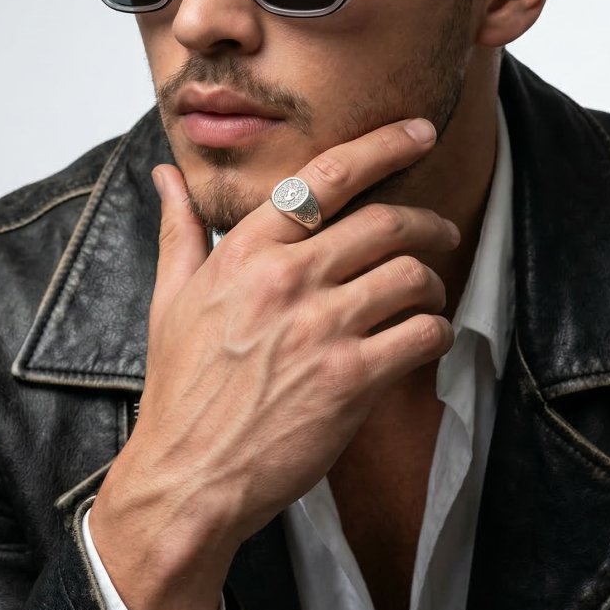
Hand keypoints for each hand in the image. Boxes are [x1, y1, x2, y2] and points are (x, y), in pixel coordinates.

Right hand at [88, 117, 458, 609]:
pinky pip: (422, 333)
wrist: (186, 477)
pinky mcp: (351, 379)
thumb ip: (179, 229)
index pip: (324, 177)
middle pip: (385, 222)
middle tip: (443, 228)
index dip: (382, 146)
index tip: (418, 132)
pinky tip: (425, 339)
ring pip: (412, 274)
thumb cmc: (179, 391)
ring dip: (433, 281)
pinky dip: (435, 331)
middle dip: (427, 221)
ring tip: (429, 294)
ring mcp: (321, 329)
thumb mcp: (169, 299)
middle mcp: (286, 280)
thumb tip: (166, 174)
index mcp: (243, 252)